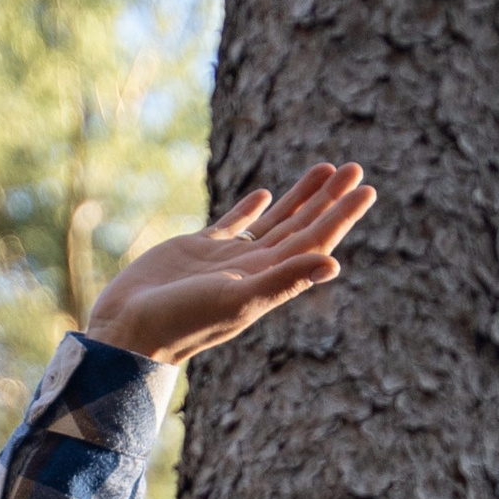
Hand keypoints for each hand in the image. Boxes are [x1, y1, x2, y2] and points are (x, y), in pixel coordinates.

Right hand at [84, 165, 376, 365]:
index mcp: (268, 280)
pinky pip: (234, 225)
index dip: (341, 215)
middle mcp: (254, 269)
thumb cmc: (184, 321)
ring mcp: (227, 259)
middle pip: (302, 227)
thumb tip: (333, 265)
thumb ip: (284, 280)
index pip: (315, 241)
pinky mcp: (199, 250)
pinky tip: (266, 194)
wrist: (132, 329)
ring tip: (325, 170)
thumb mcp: (238, 300)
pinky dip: (251, 209)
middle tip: (356, 169)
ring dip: (300, 198)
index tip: (366, 190)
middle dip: (329, 199)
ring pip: (274, 221)